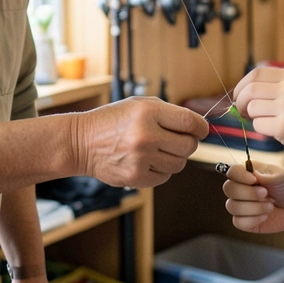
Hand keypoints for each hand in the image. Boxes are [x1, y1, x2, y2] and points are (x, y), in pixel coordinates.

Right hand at [76, 97, 209, 187]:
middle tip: (176, 139)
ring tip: (158, 149)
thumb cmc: (113, 121)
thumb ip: (169, 113)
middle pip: (189, 146)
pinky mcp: (136, 177)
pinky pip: (165, 177)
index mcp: (148, 112)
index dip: (202, 127)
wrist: (81, 142)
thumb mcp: (139, 104)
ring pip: (179, 164)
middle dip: (188, 142)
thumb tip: (199, 127)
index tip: (201, 130)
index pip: (191, 122)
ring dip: (174, 157)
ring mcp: (141, 159)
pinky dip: (161, 170)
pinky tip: (147, 160)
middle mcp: (146, 135)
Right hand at [222, 162, 283, 233]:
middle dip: (249, 193)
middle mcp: (239, 188)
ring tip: (270, 206)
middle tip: (266, 194)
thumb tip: (254, 173)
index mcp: (246, 174)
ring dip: (254, 207)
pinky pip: (238, 222)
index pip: (231, 171)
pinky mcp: (242, 221)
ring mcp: (239, 205)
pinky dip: (253, 220)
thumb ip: (267, 173)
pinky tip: (265, 216)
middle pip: (228, 188)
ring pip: (232, 206)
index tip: (255, 180)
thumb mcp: (282, 177)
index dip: (240, 176)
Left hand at [232, 68, 283, 161]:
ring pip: (252, 108)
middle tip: (243, 112)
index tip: (239, 96)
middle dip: (240, 102)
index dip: (242, 85)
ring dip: (251, 117)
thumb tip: (240, 92)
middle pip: (250, 90)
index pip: (256, 73)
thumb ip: (274, 87)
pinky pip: (258, 125)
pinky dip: (260, 129)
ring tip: (264, 121)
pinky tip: (273, 130)